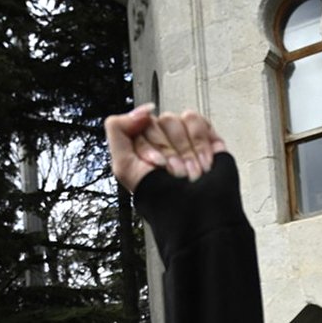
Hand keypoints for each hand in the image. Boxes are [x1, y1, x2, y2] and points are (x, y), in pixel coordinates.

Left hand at [103, 106, 227, 192]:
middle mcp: (160, 139)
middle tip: (174, 172)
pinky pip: (196, 120)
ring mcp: (182, 137)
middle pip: (160, 121)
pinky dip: (200, 143)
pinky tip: (203, 161)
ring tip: (190, 172)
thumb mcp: (124, 166)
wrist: (195, 212)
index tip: (154, 166)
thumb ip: (117, 129)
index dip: (149, 146)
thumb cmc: (161, 198)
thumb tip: (142, 110)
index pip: (140, 124)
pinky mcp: (204, 136)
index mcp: (140, 144)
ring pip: (178, 119)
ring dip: (186, 150)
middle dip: (169, 151)